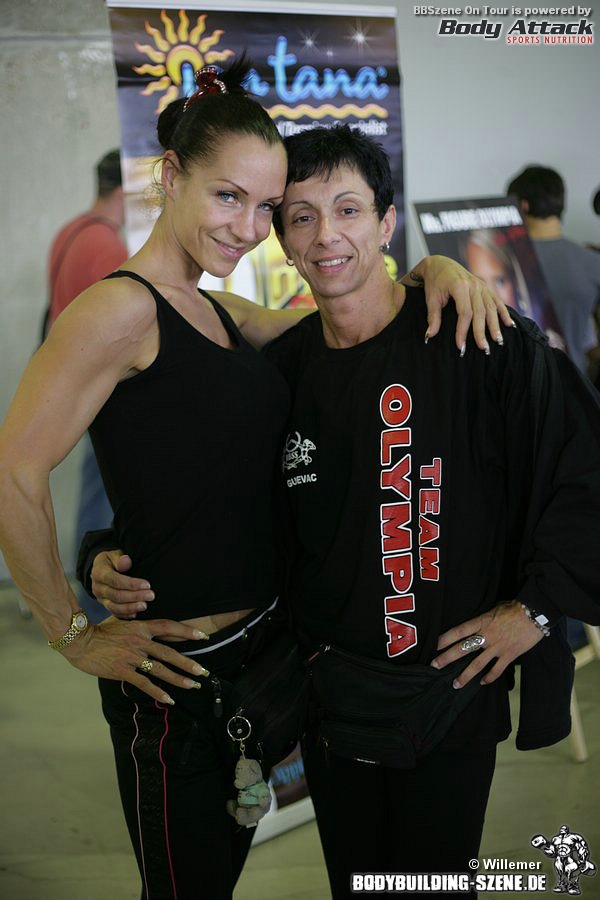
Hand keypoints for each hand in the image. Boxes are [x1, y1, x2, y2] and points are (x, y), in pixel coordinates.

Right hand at [61, 615, 209, 703]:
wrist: (81, 641)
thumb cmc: (101, 632)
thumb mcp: (124, 622)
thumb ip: (141, 627)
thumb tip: (156, 631)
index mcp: (142, 627)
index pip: (169, 627)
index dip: (187, 631)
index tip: (203, 636)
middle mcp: (140, 641)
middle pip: (170, 653)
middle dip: (188, 664)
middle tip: (203, 672)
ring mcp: (132, 657)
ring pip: (160, 669)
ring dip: (178, 679)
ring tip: (192, 685)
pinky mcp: (123, 671)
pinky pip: (144, 683)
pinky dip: (157, 691)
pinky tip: (169, 699)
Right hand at [92, 549, 153, 618]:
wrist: (101, 568)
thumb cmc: (111, 560)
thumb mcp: (113, 554)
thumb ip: (119, 558)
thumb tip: (126, 561)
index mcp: (99, 573)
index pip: (115, 580)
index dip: (131, 584)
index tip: (147, 585)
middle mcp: (98, 588)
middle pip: (116, 595)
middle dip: (135, 596)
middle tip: (151, 595)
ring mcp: (101, 598)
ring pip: (114, 607)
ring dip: (131, 607)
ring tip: (145, 605)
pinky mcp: (105, 605)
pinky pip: (114, 613)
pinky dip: (125, 614)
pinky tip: (136, 613)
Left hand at [409, 255, 513, 352]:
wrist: (440, 264)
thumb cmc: (435, 281)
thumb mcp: (431, 298)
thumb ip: (433, 317)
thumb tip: (430, 336)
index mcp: (459, 286)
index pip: (464, 313)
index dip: (463, 331)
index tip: (461, 346)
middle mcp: (473, 285)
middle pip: (480, 312)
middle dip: (482, 332)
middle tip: (484, 349)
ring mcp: (481, 285)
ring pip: (491, 307)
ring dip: (495, 325)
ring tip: (498, 341)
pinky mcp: (485, 287)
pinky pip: (497, 300)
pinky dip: (504, 312)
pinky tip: (509, 325)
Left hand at [430, 600, 542, 687]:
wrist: (535, 613)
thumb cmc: (515, 608)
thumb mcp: (495, 608)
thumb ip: (484, 618)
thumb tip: (478, 624)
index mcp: (481, 622)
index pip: (458, 631)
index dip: (445, 639)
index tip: (434, 646)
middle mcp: (486, 636)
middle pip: (462, 648)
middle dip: (447, 658)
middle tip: (434, 666)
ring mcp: (497, 647)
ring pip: (477, 664)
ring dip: (465, 675)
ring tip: (455, 684)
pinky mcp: (509, 655)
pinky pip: (496, 670)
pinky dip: (489, 677)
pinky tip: (482, 682)